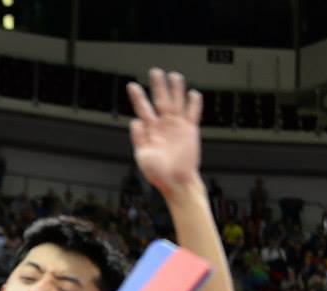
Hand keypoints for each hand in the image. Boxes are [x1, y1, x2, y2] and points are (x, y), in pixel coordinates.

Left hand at [126, 68, 202, 195]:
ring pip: (177, 103)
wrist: (175, 182)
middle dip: (158, 86)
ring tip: (174, 76)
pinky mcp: (190, 130)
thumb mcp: (142, 156)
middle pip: (161, 101)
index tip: (132, 85)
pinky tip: (193, 93)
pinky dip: (194, 103)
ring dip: (176, 90)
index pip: (143, 109)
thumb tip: (135, 121)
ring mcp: (177, 126)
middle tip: (155, 72)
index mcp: (150, 131)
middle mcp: (164, 126)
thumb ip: (138, 138)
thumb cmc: (157, 173)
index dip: (138, 97)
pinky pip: (193, 114)